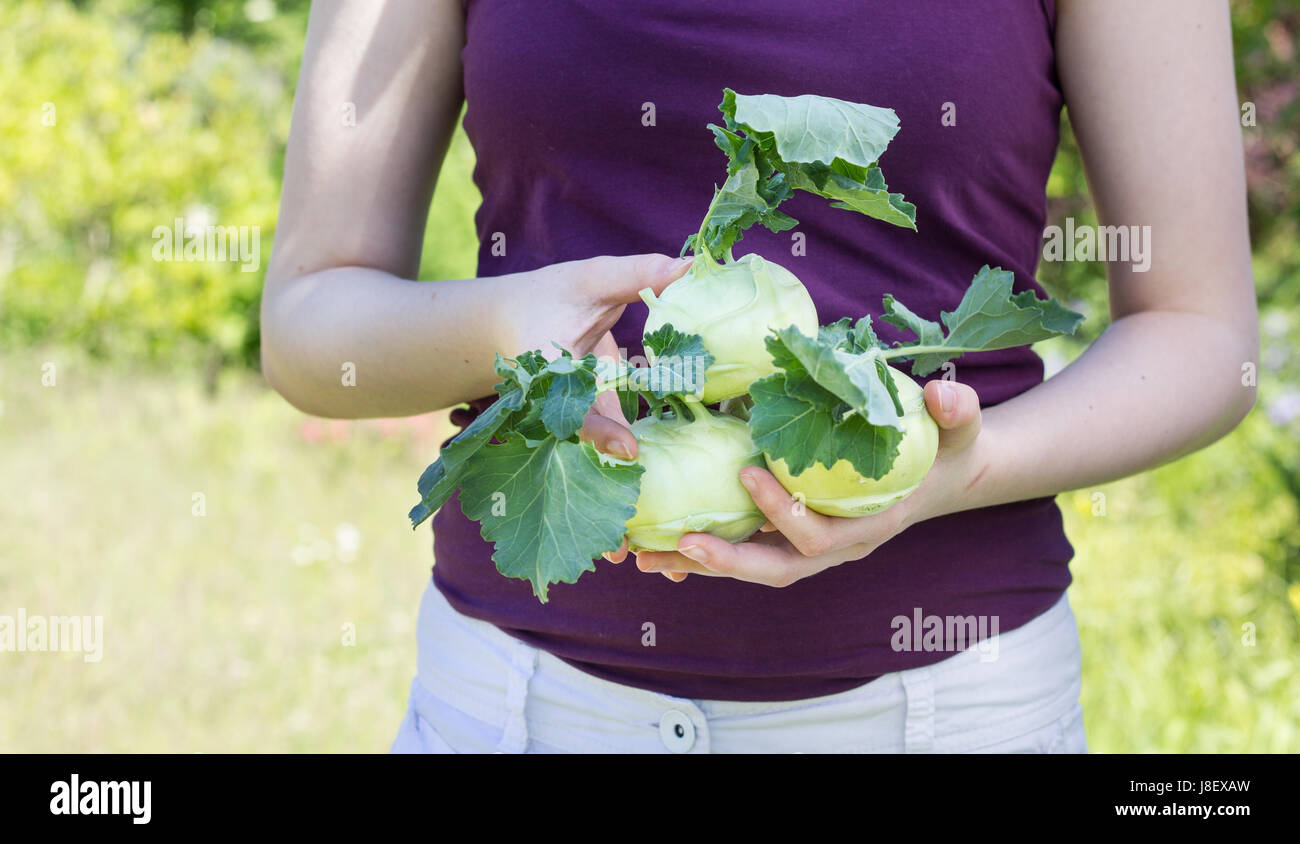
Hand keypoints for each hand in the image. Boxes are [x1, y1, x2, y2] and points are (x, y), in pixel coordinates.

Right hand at [502, 253, 692, 568]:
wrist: (505, 317)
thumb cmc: (546, 294)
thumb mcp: (589, 279)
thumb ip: (638, 273)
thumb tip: (693, 263)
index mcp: (550, 375)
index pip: (578, 409)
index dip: (602, 431)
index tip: (630, 453)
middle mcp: (555, 408)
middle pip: (580, 462)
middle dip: (597, 502)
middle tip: (618, 549)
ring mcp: (568, 420)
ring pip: (589, 469)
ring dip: (605, 508)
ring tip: (625, 558)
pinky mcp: (585, 420)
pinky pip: (599, 456)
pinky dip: (614, 487)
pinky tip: (634, 528)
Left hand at [633, 380, 986, 585]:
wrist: (943, 476)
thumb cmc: (945, 449)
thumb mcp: (959, 429)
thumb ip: (955, 413)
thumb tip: (944, 393)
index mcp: (869, 526)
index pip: (820, 535)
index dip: (783, 512)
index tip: (747, 472)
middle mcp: (838, 547)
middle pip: (777, 570)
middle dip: (726, 562)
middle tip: (678, 542)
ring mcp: (814, 549)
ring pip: (752, 569)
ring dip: (700, 566)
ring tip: (645, 555)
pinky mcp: (792, 539)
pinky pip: (746, 553)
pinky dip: (705, 553)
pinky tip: (660, 541)